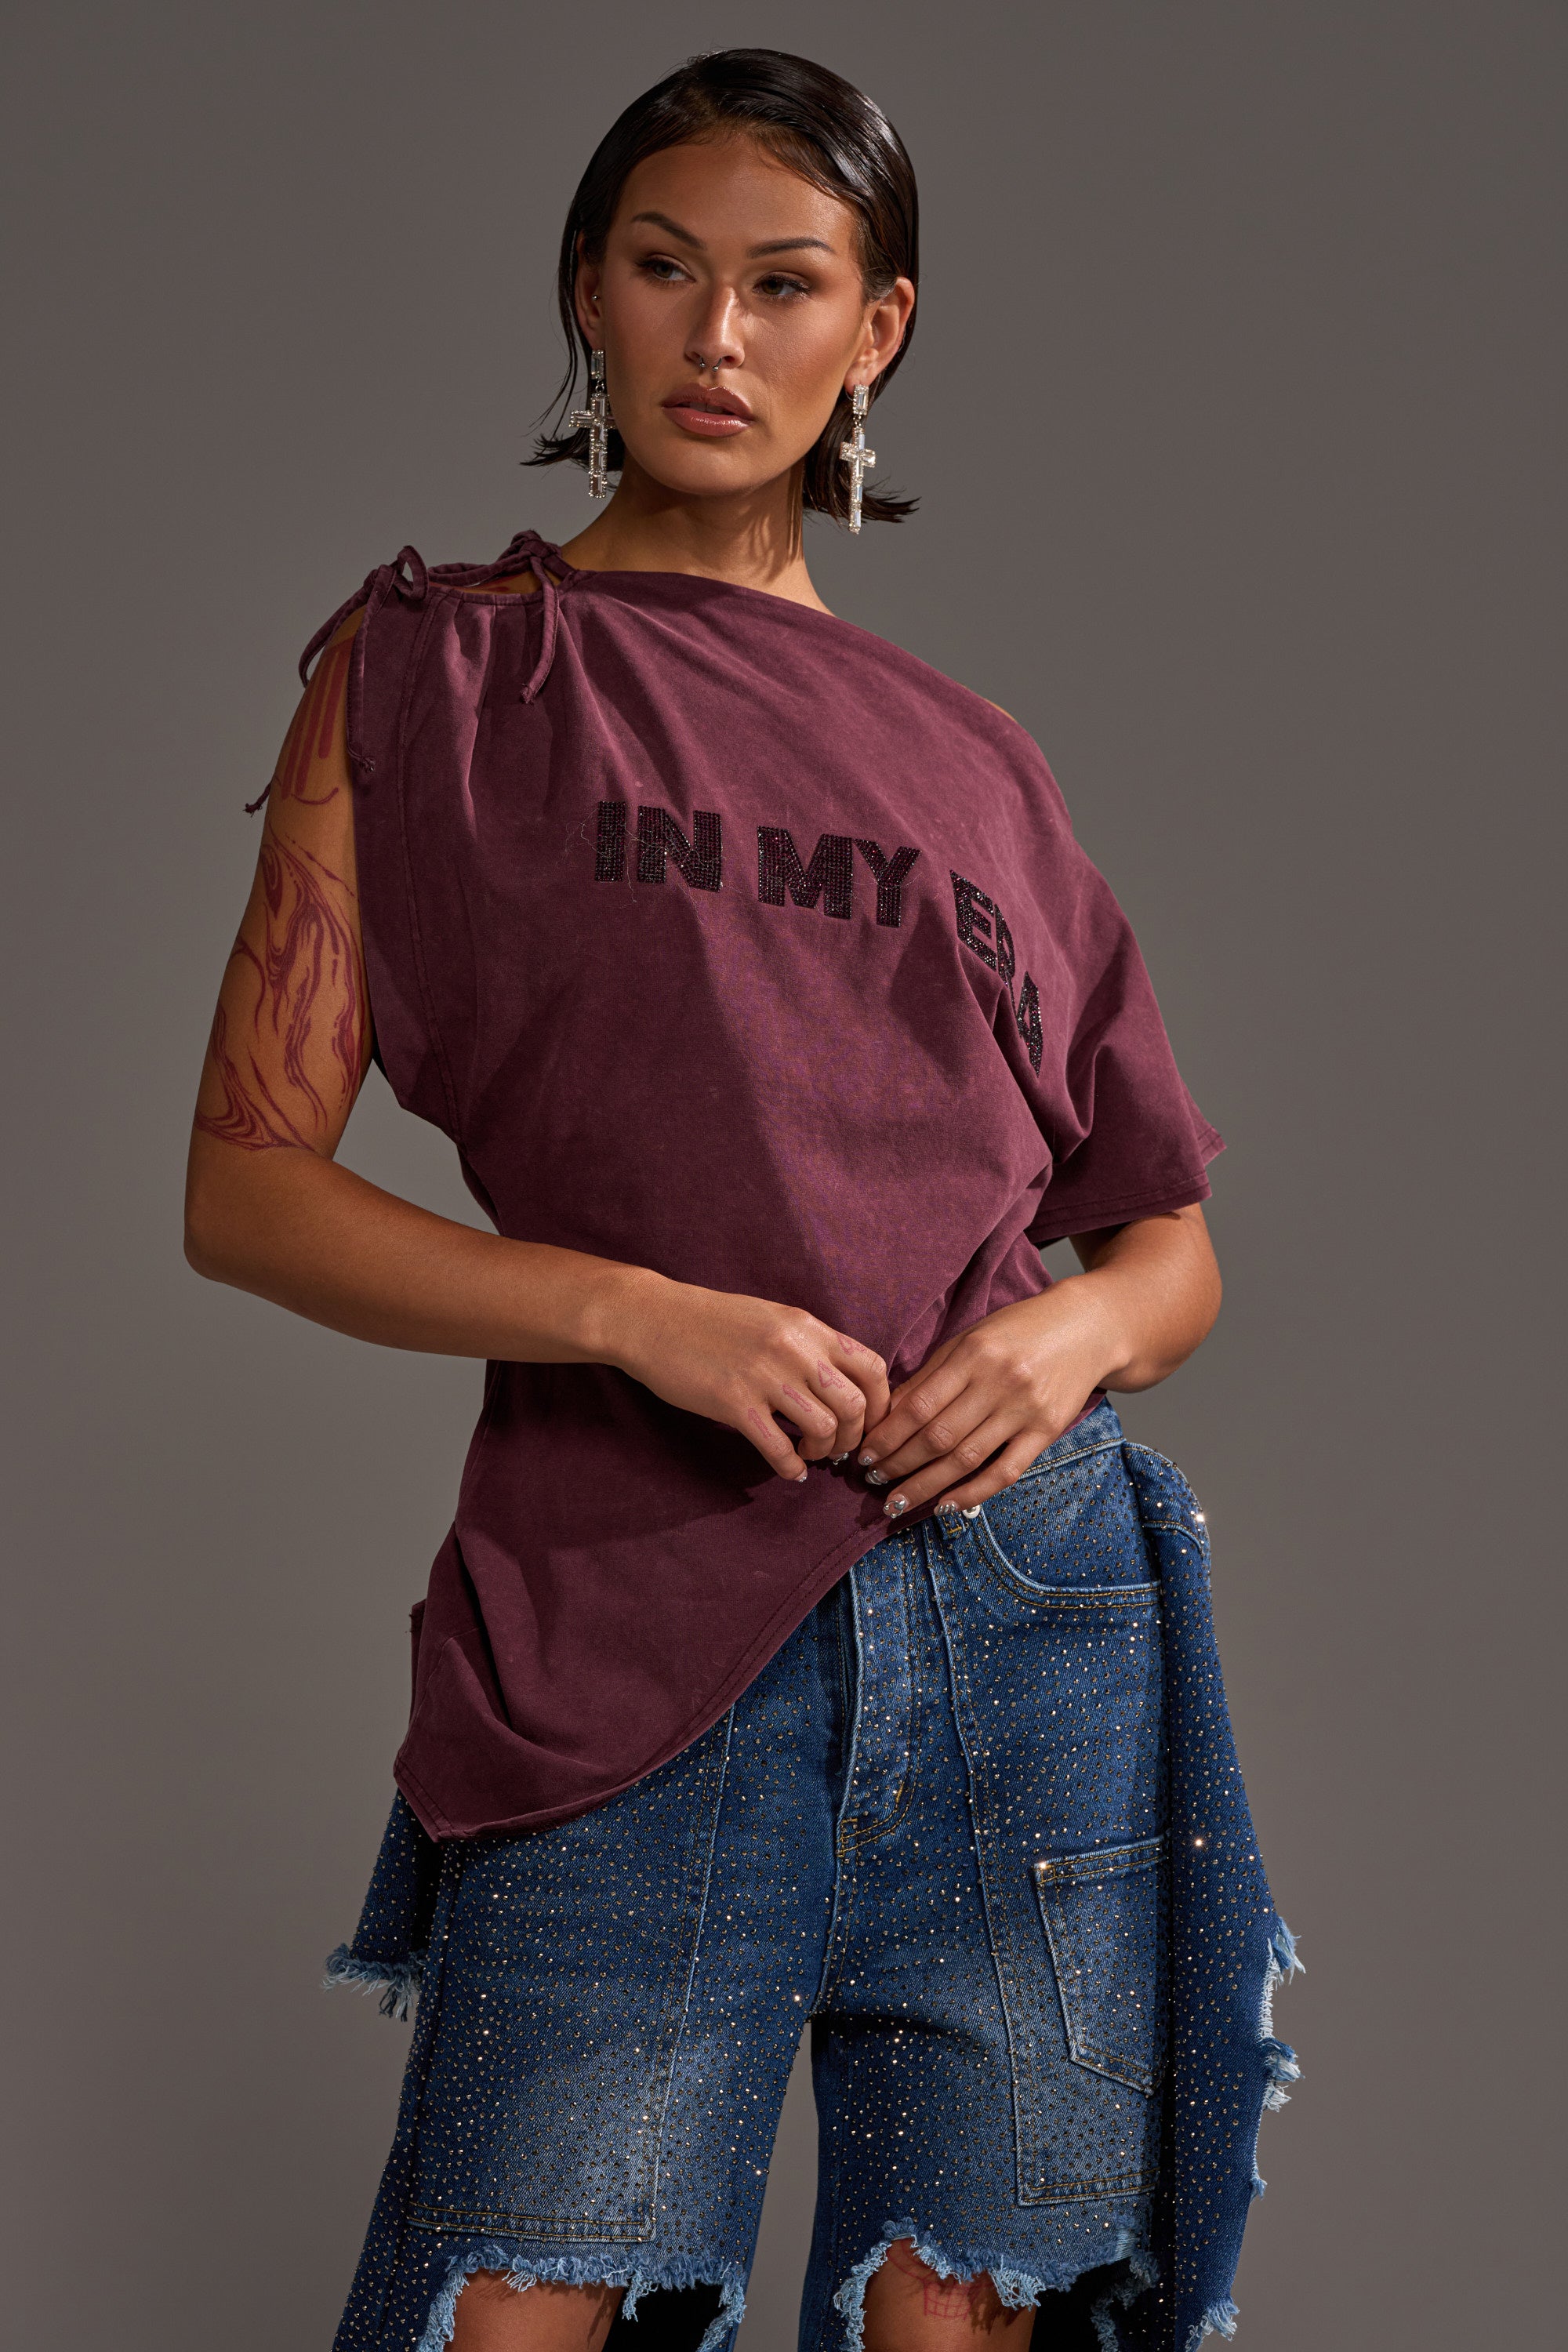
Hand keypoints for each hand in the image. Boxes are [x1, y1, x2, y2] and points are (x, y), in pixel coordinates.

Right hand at [606, 1272, 891, 1483]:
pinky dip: (791, 1468)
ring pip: (823, 1428)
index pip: (873, 1368)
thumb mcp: (773, 1319)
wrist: (653, 1318)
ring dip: (822, 1451)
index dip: (881, 1404)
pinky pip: (778, 1448)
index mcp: (808, 1327)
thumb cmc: (712, 1321)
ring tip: (807, 1454)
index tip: (869, 1423)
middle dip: (853, 1436)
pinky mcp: (734, 1402)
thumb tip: (841, 1384)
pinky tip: (788, 1471)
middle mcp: (794, 1349)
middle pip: (854, 1405)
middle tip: (836, 1447)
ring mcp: (764, 1376)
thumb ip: (809, 1345)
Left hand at [854, 1282, 1120, 1518]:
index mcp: (973, 1355)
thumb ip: (930, 1375)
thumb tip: (887, 1415)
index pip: (919, 1406)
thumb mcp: (969, 1340)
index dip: (888, 1436)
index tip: (864, 1455)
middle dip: (899, 1465)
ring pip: (967, 1458)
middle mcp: (998, 1383)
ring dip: (927, 1485)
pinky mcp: (1047, 1430)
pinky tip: (947, 1505)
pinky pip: (1006, 1470)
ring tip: (898, 1502)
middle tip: (873, 1483)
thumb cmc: (1018, 1330)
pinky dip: (974, 1492)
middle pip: (939, 1437)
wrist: (1086, 1327)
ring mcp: (1025, 1409)